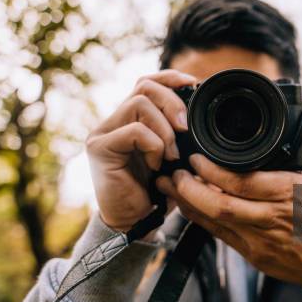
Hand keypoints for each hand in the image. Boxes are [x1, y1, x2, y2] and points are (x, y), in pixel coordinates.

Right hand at [86, 70, 195, 230]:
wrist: (135, 223)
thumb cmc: (155, 191)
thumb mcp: (175, 156)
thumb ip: (179, 133)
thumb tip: (201, 112)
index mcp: (131, 118)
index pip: (146, 82)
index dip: (170, 77)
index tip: (194, 84)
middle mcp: (114, 121)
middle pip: (144, 86)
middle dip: (172, 103)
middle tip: (185, 129)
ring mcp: (103, 132)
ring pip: (139, 103)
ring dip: (164, 129)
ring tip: (170, 155)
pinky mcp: (99, 148)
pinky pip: (134, 131)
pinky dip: (153, 145)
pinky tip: (156, 165)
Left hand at [157, 111, 301, 287]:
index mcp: (286, 193)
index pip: (241, 182)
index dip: (212, 171)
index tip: (195, 157)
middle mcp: (270, 217)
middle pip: (220, 204)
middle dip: (190, 188)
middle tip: (174, 171)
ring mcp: (259, 240)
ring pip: (215, 222)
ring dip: (188, 204)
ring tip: (170, 186)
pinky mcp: (253, 255)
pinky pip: (219, 237)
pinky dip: (200, 220)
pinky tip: (187, 206)